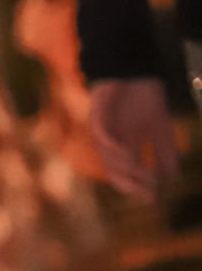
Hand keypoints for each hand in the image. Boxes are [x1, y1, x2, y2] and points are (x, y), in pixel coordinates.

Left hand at [87, 79, 180, 200]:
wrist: (135, 71)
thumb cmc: (145, 99)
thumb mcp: (160, 127)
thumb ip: (165, 151)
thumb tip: (173, 177)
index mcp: (126, 148)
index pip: (130, 175)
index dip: (140, 187)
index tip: (154, 198)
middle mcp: (112, 144)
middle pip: (117, 172)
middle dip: (131, 184)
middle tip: (146, 192)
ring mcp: (103, 132)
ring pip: (109, 157)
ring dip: (124, 167)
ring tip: (141, 173)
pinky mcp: (97, 116)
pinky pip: (101, 135)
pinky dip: (111, 146)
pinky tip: (124, 152)